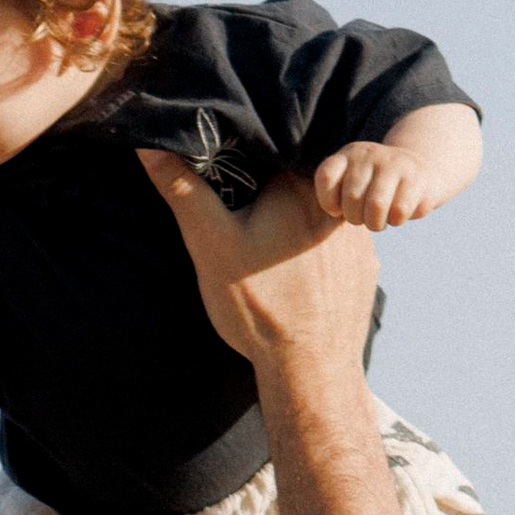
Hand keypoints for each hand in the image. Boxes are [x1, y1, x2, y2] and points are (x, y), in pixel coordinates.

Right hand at [138, 153, 379, 376]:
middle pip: (295, 184)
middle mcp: (335, 201)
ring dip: (296, 226)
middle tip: (249, 233)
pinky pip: (335, 245)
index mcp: (298, 182)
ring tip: (272, 256)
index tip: (228, 194)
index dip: (242, 169)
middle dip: (270, 200)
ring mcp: (356, 235)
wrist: (310, 369)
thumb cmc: (259, 306)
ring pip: (317, 215)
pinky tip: (298, 277)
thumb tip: (150, 144)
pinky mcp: (364, 265)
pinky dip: (317, 253)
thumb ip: (182, 189)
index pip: (268, 152)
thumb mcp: (209, 244)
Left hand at [311, 140, 437, 231]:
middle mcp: (369, 154)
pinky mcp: (416, 178)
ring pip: (376, 205)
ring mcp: (394, 163)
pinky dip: (396, 220)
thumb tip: (335, 210)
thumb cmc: (375, 188)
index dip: (329, 202)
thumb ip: (333, 196)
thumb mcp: (350, 185)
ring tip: (379, 219)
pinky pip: (399, 211)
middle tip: (364, 215)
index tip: (338, 209)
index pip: (326, 176)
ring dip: (375, 223)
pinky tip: (397, 212)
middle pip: (351, 198)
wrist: (420, 171)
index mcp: (348, 154)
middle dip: (356, 218)